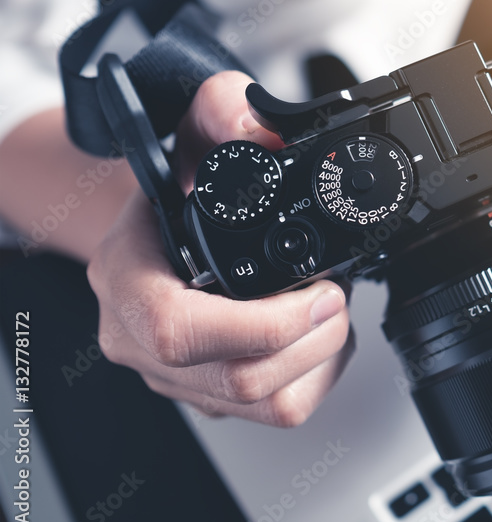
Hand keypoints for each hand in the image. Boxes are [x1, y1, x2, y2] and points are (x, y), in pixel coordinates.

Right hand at [88, 72, 352, 425]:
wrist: (164, 222)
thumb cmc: (177, 184)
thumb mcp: (194, 129)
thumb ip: (223, 111)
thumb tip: (260, 131)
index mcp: (125, 278)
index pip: (178, 331)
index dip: (260, 325)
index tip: (318, 293)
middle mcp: (139, 338)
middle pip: (238, 380)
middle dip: (312, 338)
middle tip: (336, 292)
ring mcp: (175, 375)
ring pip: (266, 405)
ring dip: (320, 356)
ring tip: (329, 307)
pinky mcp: (209, 395)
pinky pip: (277, 411)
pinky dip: (318, 374)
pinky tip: (316, 333)